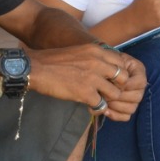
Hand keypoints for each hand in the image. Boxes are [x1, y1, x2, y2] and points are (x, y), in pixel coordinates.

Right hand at [27, 44, 144, 120]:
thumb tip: (105, 69)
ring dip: (108, 99)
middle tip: (107, 92)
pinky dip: (97, 109)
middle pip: (123, 78)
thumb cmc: (53, 61)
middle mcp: (98, 62)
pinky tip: (89, 106)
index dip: (119, 73)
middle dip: (117, 87)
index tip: (110, 80)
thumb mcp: (79, 52)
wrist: (36, 68)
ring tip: (98, 100)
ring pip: (116, 93)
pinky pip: (102, 105)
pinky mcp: (85, 93)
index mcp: (96, 51)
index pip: (122, 62)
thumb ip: (94, 58)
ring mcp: (93, 78)